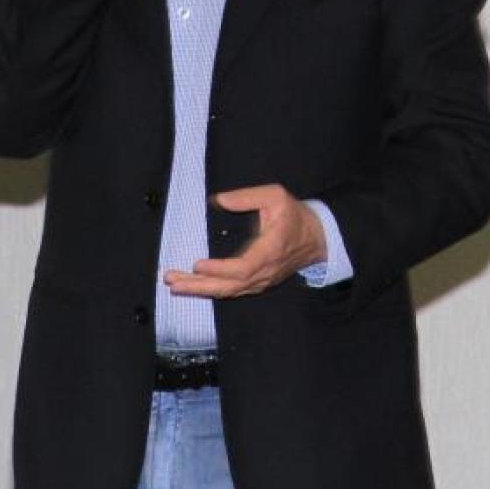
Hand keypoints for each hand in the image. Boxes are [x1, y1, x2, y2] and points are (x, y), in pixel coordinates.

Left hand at [163, 185, 327, 298]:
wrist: (317, 239)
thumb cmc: (294, 215)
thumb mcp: (275, 196)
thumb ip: (247, 197)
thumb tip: (219, 200)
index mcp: (270, 250)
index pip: (242, 268)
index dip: (219, 270)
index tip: (197, 264)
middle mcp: (265, 271)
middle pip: (229, 286)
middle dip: (199, 286)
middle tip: (172, 281)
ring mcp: (262, 280)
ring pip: (229, 292)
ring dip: (201, 290)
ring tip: (176, 285)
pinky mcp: (259, 282)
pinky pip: (234, 291)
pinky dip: (213, 291)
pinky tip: (195, 287)